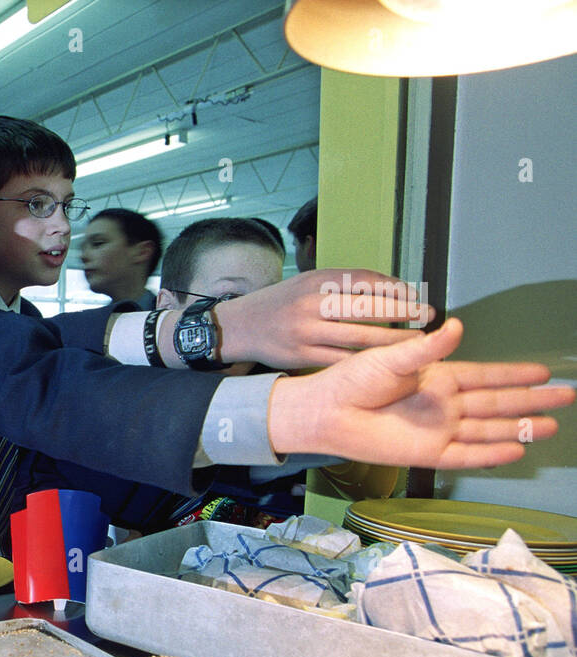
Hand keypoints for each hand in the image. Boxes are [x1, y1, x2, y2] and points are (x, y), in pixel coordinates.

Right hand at [217, 269, 432, 368]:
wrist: (240, 326)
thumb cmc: (281, 304)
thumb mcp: (307, 282)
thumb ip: (341, 286)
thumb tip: (390, 291)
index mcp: (316, 281)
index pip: (365, 280)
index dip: (395, 288)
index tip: (416, 296)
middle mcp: (311, 304)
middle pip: (367, 308)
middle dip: (403, 313)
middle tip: (427, 317)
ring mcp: (306, 332)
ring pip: (359, 338)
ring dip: (392, 341)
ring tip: (417, 343)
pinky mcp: (301, 357)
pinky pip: (342, 360)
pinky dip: (367, 363)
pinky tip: (386, 364)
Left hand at [268, 318, 574, 467]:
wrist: (326, 412)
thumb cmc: (352, 381)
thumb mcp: (392, 358)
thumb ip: (427, 349)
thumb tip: (457, 326)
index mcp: (437, 378)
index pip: (486, 376)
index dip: (514, 375)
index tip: (543, 372)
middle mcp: (443, 405)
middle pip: (497, 403)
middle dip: (531, 400)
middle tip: (567, 396)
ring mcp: (438, 430)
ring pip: (488, 430)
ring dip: (519, 428)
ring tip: (551, 426)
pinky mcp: (426, 453)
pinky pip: (466, 455)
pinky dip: (490, 454)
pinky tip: (515, 451)